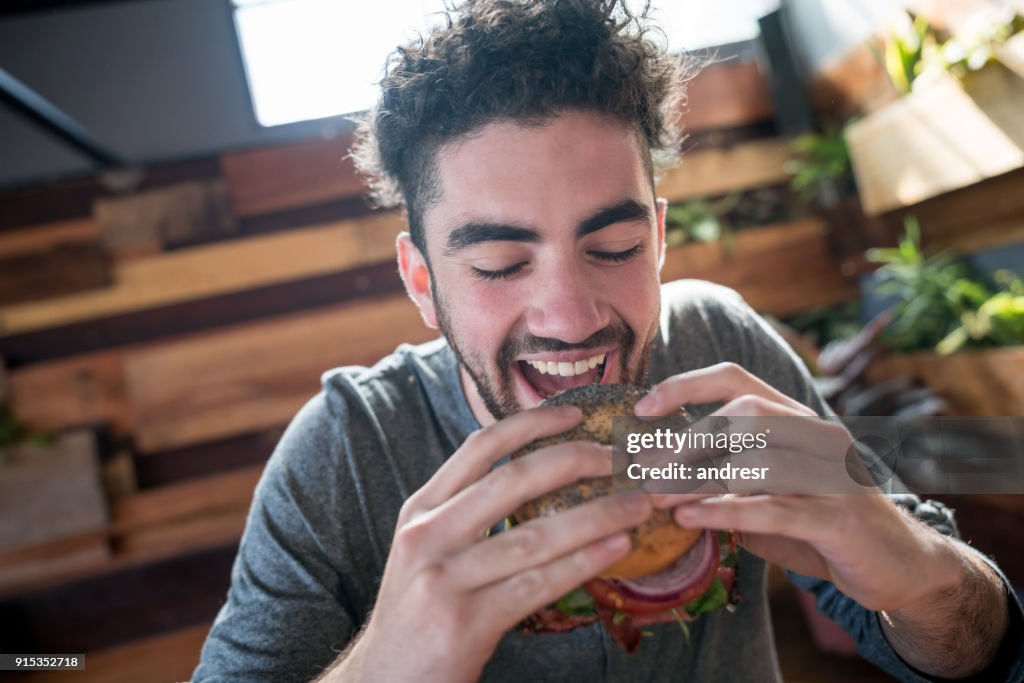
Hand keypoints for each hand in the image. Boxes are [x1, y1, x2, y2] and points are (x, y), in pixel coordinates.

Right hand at [331, 405, 651, 682]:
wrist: (382, 682)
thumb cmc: (418, 614)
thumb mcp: (427, 551)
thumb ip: (465, 514)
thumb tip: (534, 478)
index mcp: (422, 510)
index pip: (479, 448)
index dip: (530, 424)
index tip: (576, 413)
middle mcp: (428, 535)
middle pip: (512, 481)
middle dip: (575, 460)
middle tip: (620, 457)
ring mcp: (443, 578)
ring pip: (534, 535)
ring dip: (596, 515)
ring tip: (637, 504)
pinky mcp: (464, 622)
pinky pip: (537, 584)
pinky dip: (583, 562)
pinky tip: (616, 549)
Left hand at [634, 363, 962, 612]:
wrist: (900, 565)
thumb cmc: (821, 525)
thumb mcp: (770, 493)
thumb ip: (725, 478)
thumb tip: (659, 475)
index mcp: (797, 419)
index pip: (737, 379)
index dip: (686, 386)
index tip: (642, 408)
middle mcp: (817, 435)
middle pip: (744, 414)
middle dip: (687, 441)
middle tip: (645, 470)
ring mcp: (833, 474)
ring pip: (756, 461)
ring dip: (697, 480)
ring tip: (658, 499)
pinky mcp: (838, 518)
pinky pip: (774, 508)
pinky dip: (725, 512)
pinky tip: (690, 519)